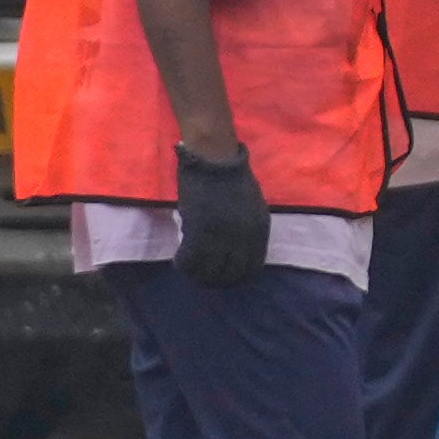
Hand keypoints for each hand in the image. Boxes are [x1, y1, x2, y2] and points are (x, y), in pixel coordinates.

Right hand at [173, 145, 268, 286]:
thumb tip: (235, 250)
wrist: (214, 158)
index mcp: (260, 229)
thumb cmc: (232, 176)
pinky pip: (190, 260)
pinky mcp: (199, 231)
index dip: (238, 277)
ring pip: (208, 271)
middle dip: (217, 280)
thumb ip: (247, 228)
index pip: (253, 267)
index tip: (225, 276)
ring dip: (198, 275)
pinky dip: (183, 264)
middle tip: (204, 278)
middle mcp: (244, 237)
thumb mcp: (252, 206)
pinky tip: (179, 261)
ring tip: (190, 270)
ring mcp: (221, 236)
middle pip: (231, 274)